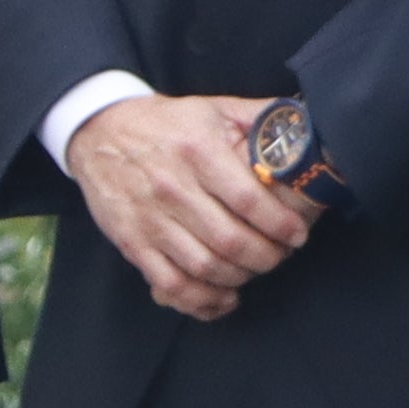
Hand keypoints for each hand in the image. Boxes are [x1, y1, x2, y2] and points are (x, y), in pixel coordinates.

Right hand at [68, 93, 314, 322]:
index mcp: (198, 151)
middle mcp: (172, 187)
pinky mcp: (132, 242)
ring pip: (203, 267)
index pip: (248, 199)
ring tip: (255, 270)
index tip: (297, 234)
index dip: (280, 224)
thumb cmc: (168, 123)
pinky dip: (202, 300)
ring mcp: (149, 218)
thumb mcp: (214, 108)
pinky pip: (170, 284)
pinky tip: (225, 296)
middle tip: (281, 255)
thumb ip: (262, 116)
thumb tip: (310, 123)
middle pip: (230, 240)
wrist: (99, 132)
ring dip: (239, 278)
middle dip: (266, 257)